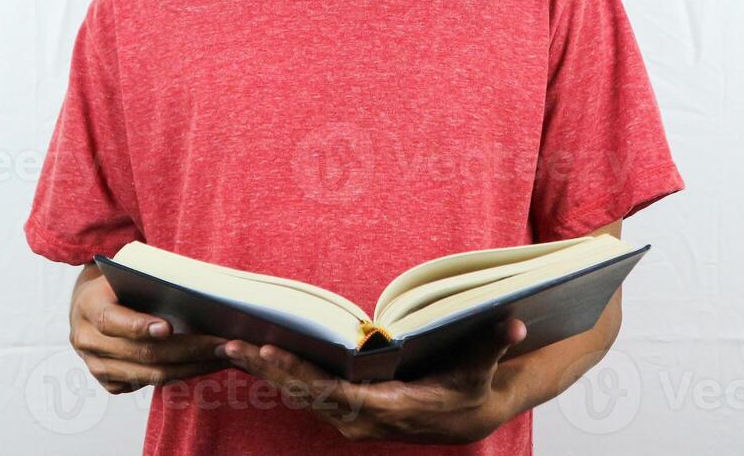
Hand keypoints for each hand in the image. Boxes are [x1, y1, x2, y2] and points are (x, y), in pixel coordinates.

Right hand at [70, 270, 230, 393]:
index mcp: (89, 306)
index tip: (168, 327)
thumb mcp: (125, 274)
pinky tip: (204, 364)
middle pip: (142, 353)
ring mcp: (98, 367)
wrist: (88, 306)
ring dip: (192, 367)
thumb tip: (195, 289)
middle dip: (187, 350)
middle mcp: (88, 341)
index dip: (140, 326)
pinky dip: (181, 375)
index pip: (112, 320)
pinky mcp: (111, 383)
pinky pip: (150, 384)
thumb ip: (148, 281)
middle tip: (221, 344)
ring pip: (151, 375)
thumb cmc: (118, 284)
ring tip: (222, 357)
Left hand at [219, 318, 527, 443]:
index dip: (300, 374)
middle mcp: (362, 419)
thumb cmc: (471, 386)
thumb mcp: (484, 367)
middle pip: (306, 394)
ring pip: (300, 395)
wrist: (470, 417)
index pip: (334, 393)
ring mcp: (350, 418)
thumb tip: (514, 323)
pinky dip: (280, 374)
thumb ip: (495, 344)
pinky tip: (255, 353)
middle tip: (230, 344)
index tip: (269, 352)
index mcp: (387, 409)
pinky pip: (306, 392)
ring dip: (266, 372)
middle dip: (268, 369)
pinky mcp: (344, 409)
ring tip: (230, 345)